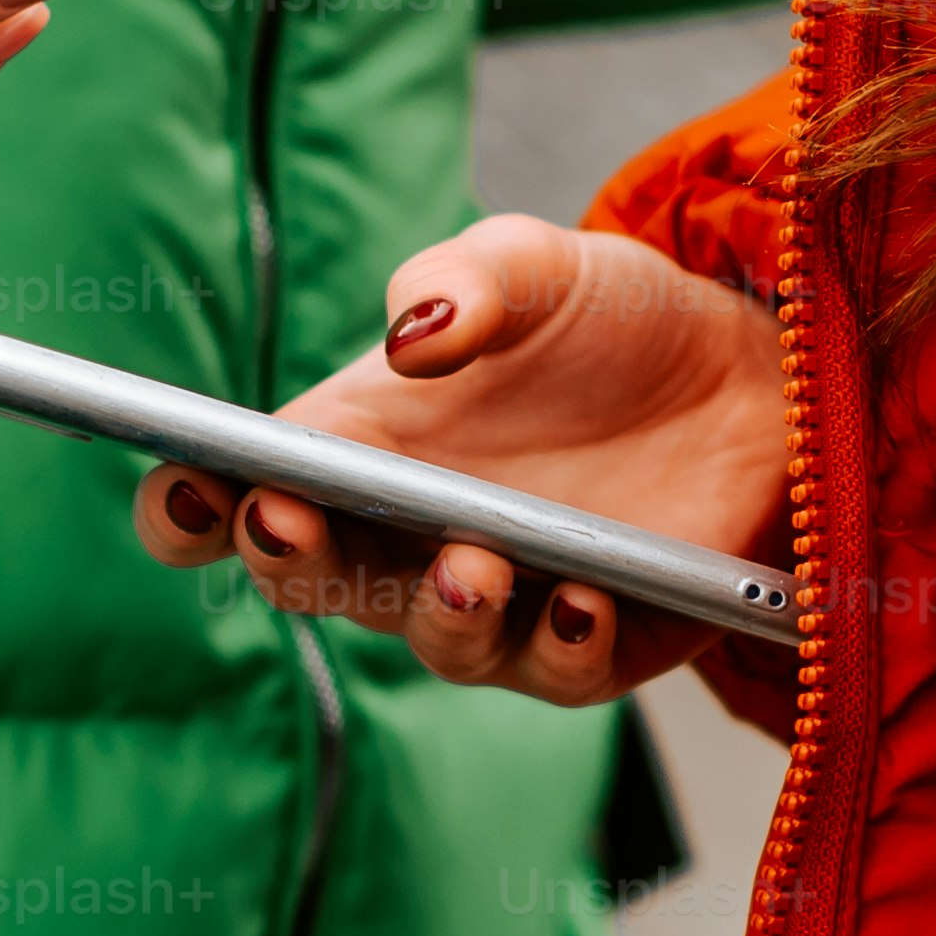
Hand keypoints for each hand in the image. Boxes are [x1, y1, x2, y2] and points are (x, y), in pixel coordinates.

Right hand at [131, 214, 786, 702]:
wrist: (754, 374)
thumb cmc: (611, 322)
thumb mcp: (538, 265)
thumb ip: (469, 279)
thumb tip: (412, 334)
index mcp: (358, 452)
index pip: (233, 501)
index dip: (185, 507)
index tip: (181, 481)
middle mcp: (409, 540)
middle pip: (312, 581)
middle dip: (289, 558)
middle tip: (288, 520)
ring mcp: (501, 602)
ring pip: (438, 641)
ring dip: (442, 612)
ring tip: (471, 563)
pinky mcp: (597, 642)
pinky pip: (563, 670)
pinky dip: (567, 643)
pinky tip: (585, 600)